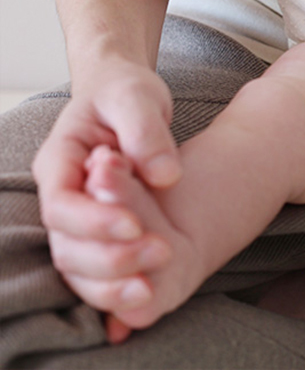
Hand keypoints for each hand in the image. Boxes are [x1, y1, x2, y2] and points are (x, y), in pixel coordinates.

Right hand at [32, 56, 178, 317]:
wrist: (124, 92)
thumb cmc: (125, 90)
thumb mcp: (137, 97)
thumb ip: (147, 132)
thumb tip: (166, 176)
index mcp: (60, 160)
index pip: (62, 205)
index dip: (95, 222)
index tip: (136, 226)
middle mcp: (63, 192)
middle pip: (68, 243)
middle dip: (110, 258)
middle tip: (161, 254)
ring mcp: (79, 213)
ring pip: (80, 263)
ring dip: (114, 278)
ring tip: (155, 283)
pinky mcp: (101, 225)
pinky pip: (100, 262)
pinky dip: (120, 280)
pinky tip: (149, 291)